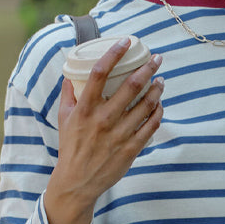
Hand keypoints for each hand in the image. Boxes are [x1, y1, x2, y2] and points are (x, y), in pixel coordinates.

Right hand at [44, 39, 163, 223]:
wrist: (76, 182)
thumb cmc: (70, 147)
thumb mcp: (63, 118)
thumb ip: (68, 94)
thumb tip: (71, 72)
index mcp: (84, 109)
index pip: (98, 73)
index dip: (114, 54)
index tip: (126, 41)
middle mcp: (102, 119)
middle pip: (130, 86)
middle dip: (148, 68)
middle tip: (157, 58)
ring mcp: (118, 134)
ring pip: (146, 105)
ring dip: (157, 90)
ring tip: (161, 81)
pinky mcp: (130, 149)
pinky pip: (151, 126)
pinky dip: (158, 113)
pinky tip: (160, 104)